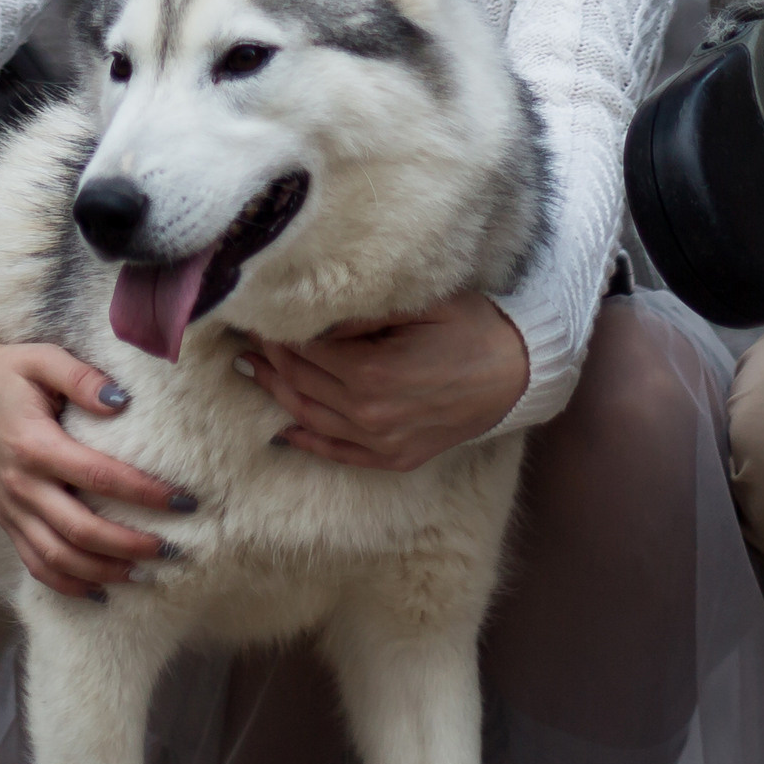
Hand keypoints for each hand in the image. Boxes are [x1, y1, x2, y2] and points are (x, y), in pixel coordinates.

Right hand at [0, 327, 196, 597]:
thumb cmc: (6, 373)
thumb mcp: (43, 360)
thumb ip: (82, 379)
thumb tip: (123, 401)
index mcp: (35, 446)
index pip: (99, 477)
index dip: (144, 493)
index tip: (183, 501)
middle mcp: (21, 485)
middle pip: (80, 530)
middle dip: (130, 545)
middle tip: (172, 550)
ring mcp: (10, 509)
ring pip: (57, 557)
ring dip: (102, 571)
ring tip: (144, 574)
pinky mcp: (5, 520)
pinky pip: (34, 563)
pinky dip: (66, 583)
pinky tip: (99, 592)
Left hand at [238, 291, 530, 470]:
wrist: (517, 376)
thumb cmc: (472, 329)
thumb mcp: (421, 306)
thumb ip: (364, 313)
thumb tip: (315, 313)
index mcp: (370, 371)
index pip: (305, 350)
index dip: (278, 333)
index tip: (256, 316)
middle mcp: (368, 413)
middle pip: (301, 382)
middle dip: (271, 359)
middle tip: (246, 339)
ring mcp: (380, 441)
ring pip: (309, 417)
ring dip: (276, 393)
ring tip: (252, 372)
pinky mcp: (393, 458)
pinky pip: (337, 451)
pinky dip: (305, 440)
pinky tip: (283, 428)